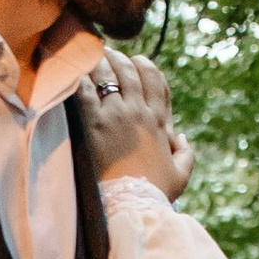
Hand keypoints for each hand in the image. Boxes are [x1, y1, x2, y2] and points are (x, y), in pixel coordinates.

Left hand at [80, 51, 190, 200]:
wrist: (131, 206)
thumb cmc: (155, 194)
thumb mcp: (180, 175)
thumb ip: (185, 153)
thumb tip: (181, 137)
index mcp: (159, 122)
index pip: (155, 80)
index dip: (145, 65)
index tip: (136, 60)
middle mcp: (139, 113)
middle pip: (129, 72)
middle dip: (118, 58)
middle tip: (106, 52)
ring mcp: (116, 116)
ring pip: (107, 75)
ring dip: (98, 62)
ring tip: (88, 54)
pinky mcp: (93, 124)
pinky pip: (85, 90)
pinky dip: (79, 77)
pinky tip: (72, 71)